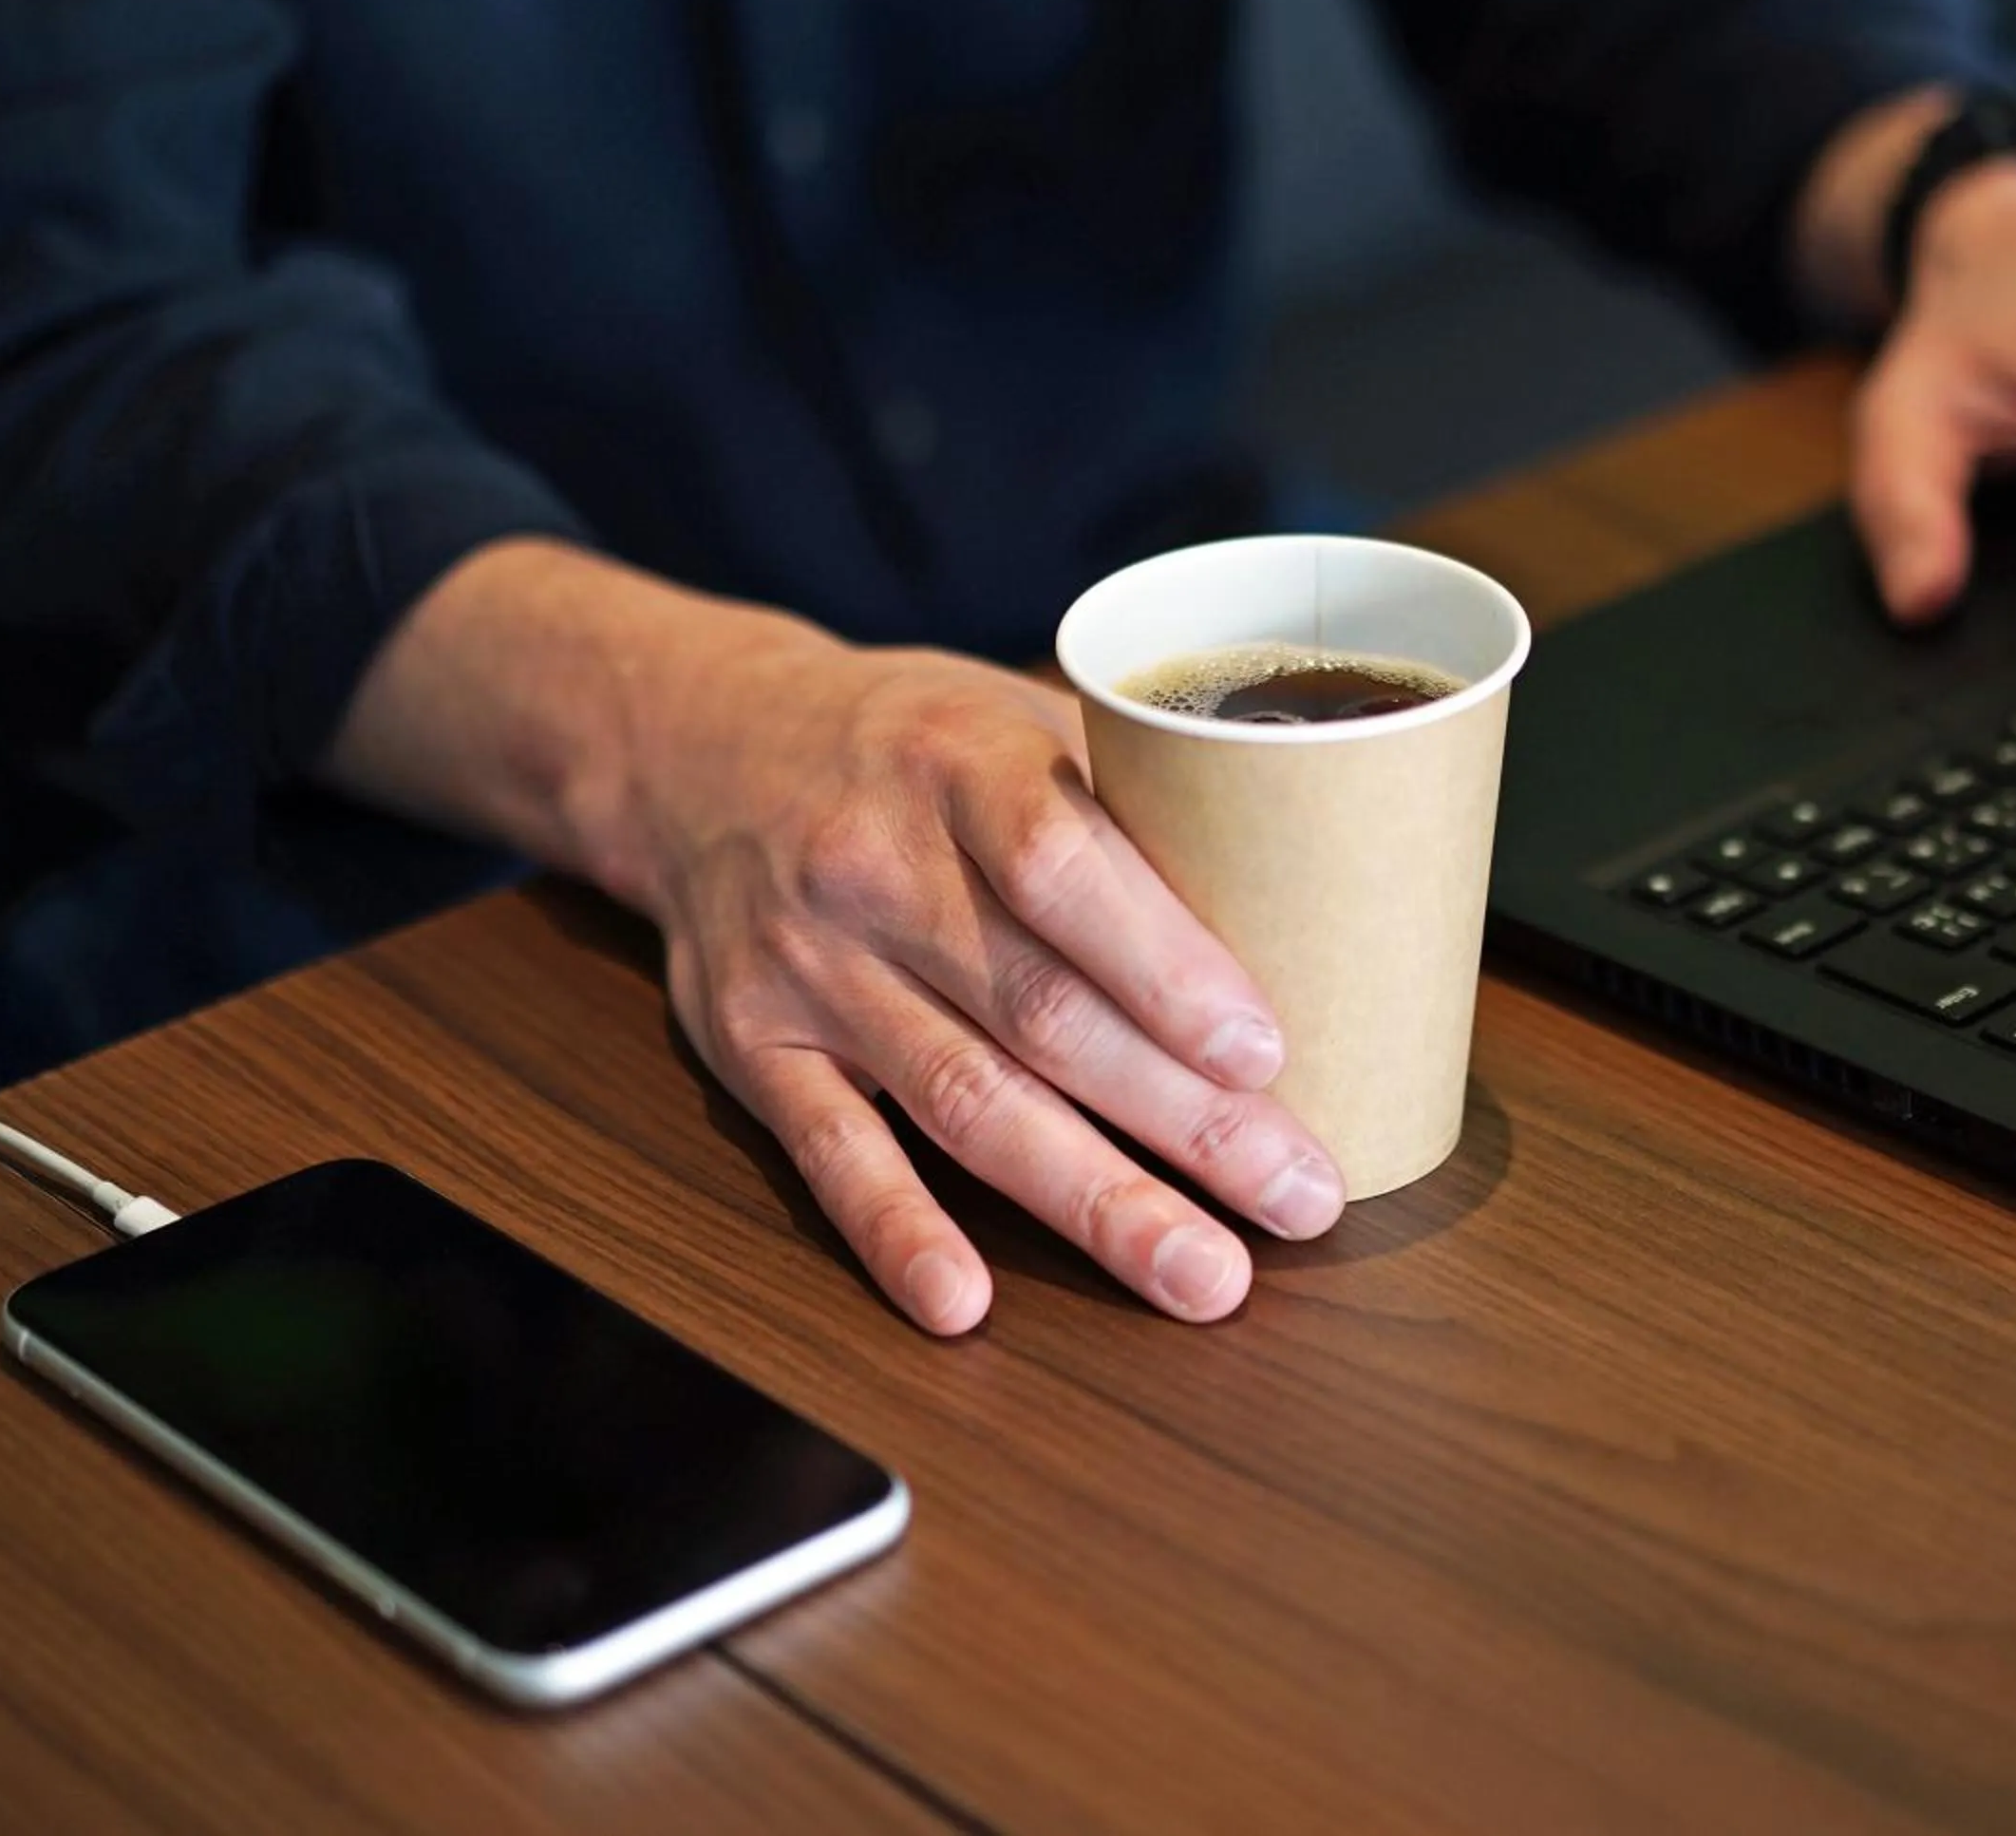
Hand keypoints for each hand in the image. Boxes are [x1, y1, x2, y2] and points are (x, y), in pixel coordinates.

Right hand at [621, 627, 1345, 1332]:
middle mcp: (875, 866)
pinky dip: (897, 1232)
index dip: (1166, 969)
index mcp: (958, 762)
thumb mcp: (1012, 711)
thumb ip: (1136, 790)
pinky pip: (831, 1152)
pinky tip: (967, 1303)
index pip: (1064, 870)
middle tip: (1300, 1199)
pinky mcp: (753, 1047)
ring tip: (1204, 1277)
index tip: (1266, 1055)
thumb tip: (1316, 887)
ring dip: (1091, 1202)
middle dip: (1185, 1121)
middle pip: (1043, 1014)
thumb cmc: (912, 741)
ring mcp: (809, 967)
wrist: (699, 745)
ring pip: (965, 1101)